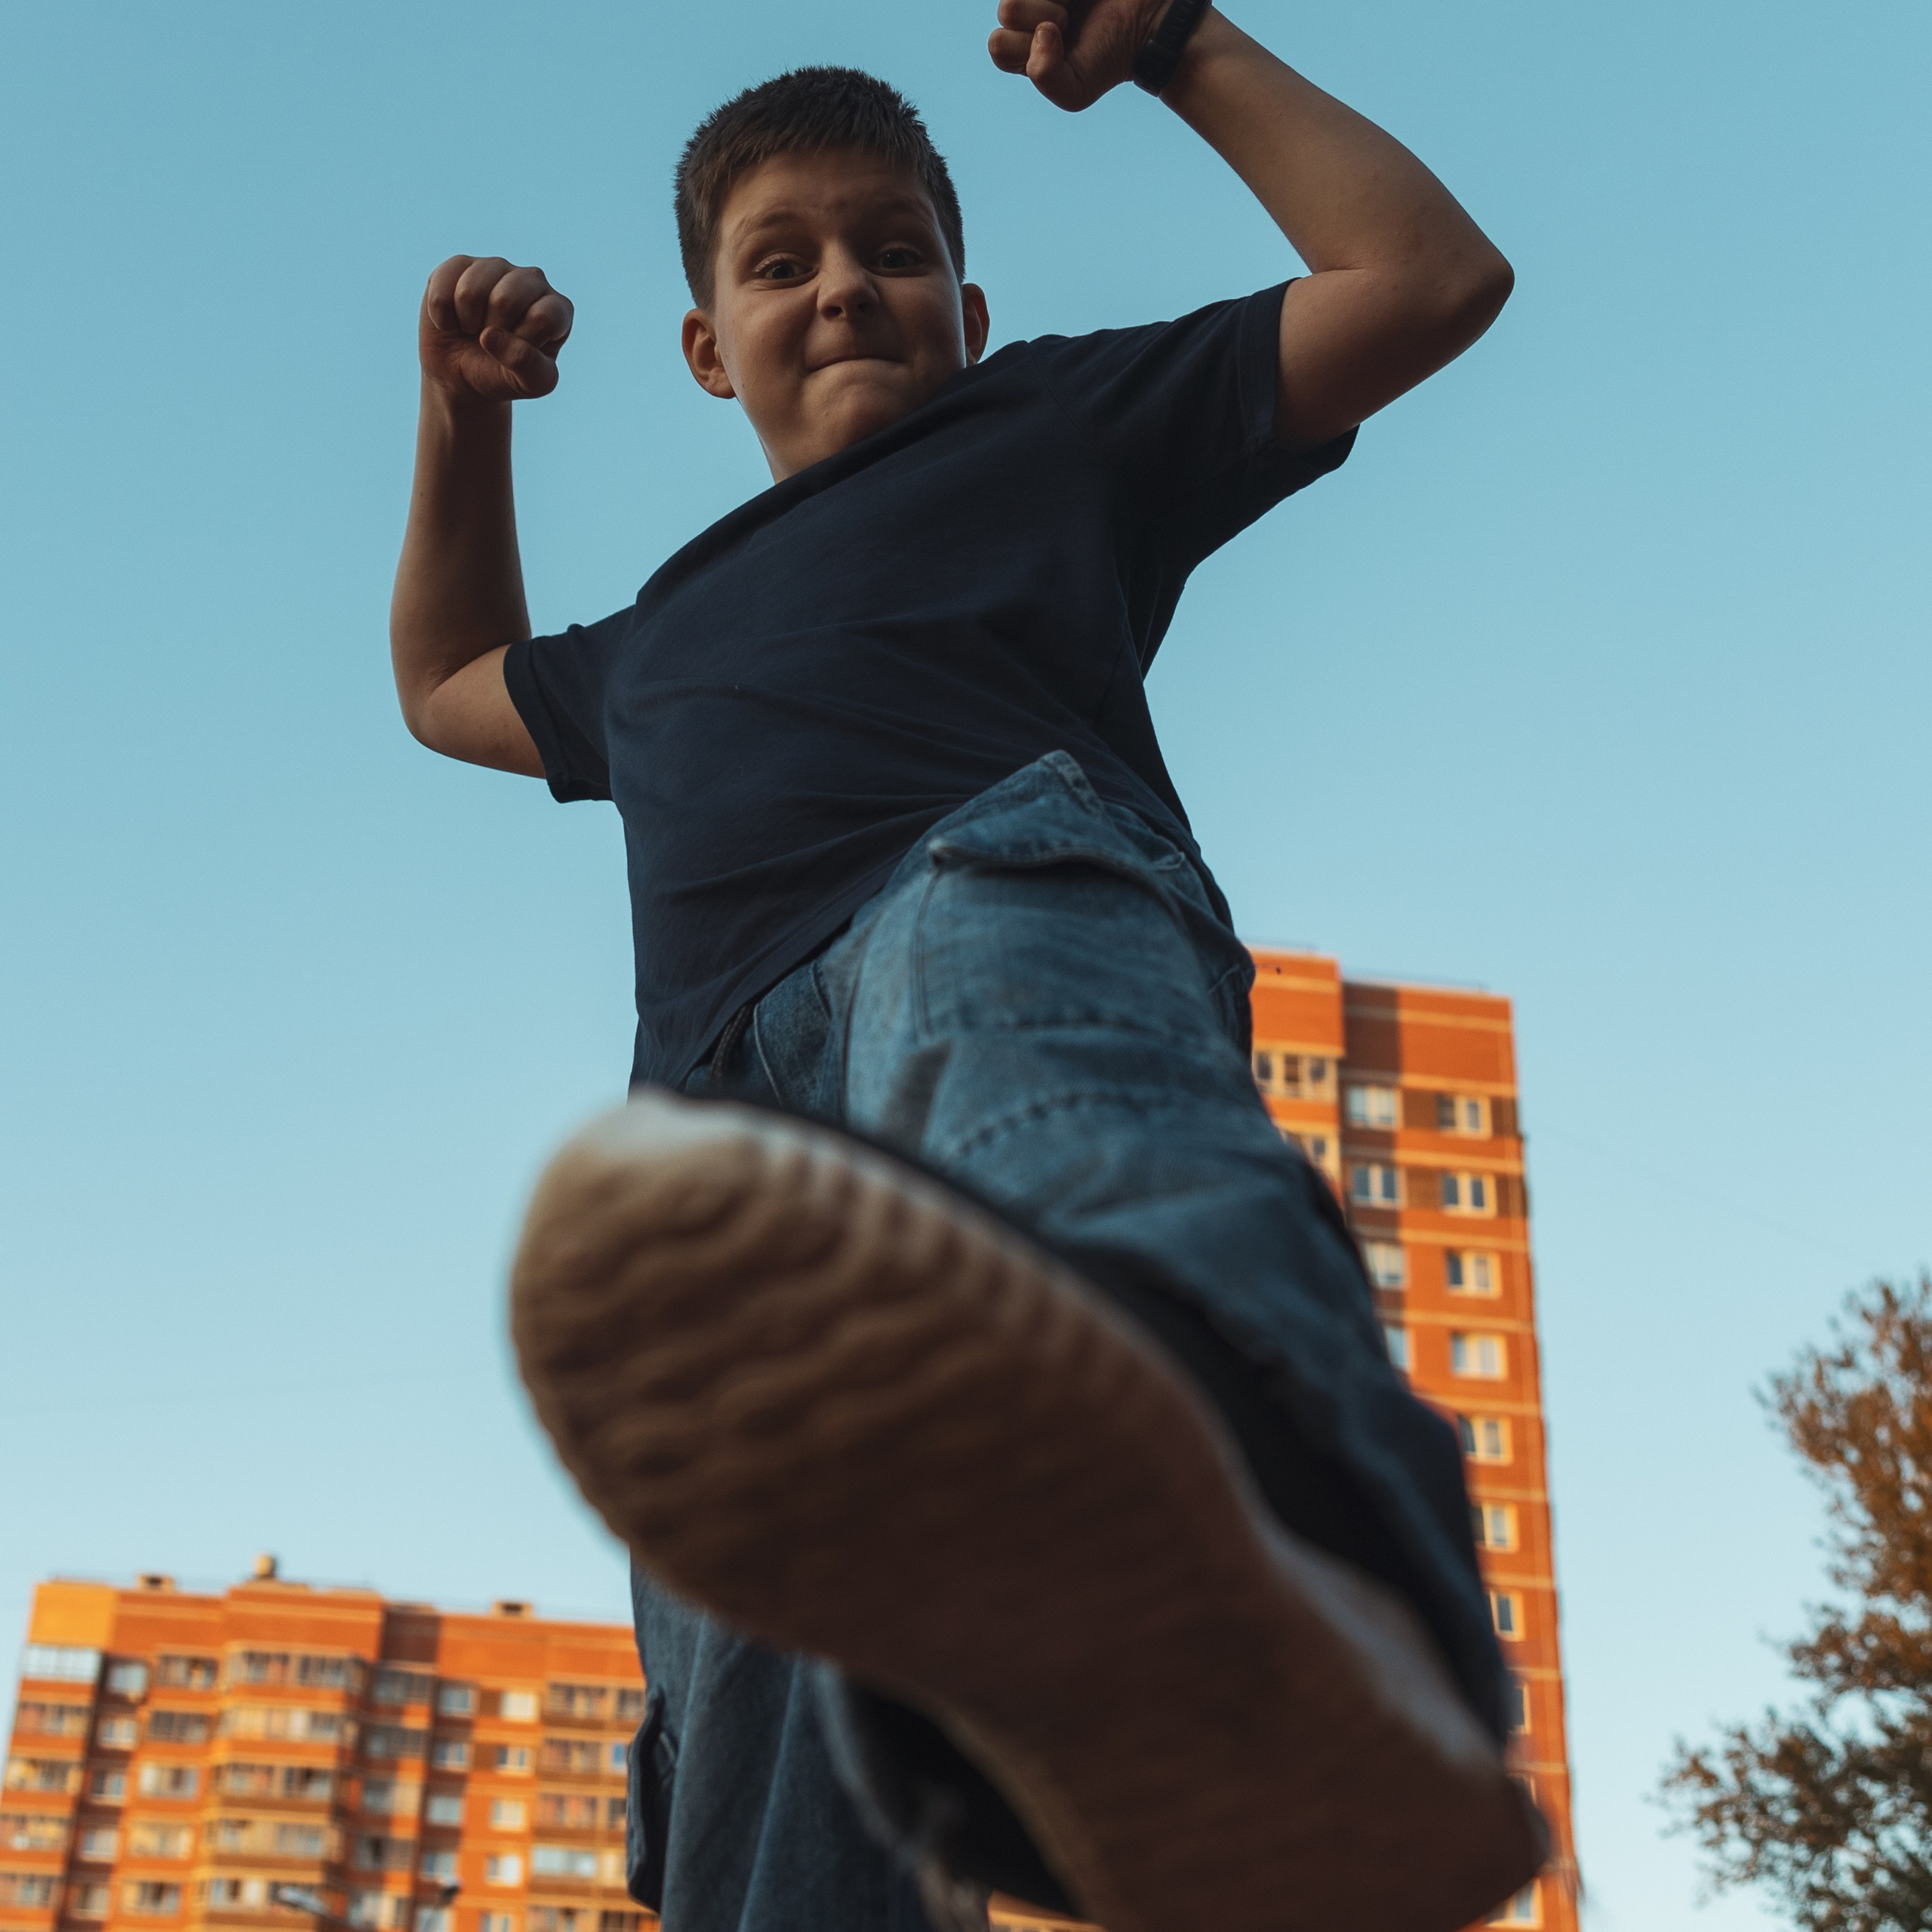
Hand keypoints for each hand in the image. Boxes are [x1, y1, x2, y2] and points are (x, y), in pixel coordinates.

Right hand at [420, 256, 573, 403]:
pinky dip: (442, 316)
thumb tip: (490, 336)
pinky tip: (453, 319)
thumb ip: (528, 366)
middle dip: (492, 331)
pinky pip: (442, 289)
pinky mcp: (460, 264)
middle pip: (505, 299)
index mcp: (557, 308)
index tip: (520, 352)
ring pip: (471, 291)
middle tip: (494, 340)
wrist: (465, 373)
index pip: (543, 318)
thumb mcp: (531, 383)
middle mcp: (532, 280)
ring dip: (467, 322)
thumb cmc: (506, 376)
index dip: (523, 343)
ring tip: (474, 328)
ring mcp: (496, 267)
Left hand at [987, 0, 1171, 110]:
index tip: (1061, 45)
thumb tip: (1043, 31)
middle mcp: (1026, 15)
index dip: (1027, 47)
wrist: (1147, 22)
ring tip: (1073, 4)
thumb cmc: (1108, 58)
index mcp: (1022, 49)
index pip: (998, 45)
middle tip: (1068, 23)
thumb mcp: (1074, 91)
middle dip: (1040, 18)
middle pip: (1006, 11)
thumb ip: (1045, 78)